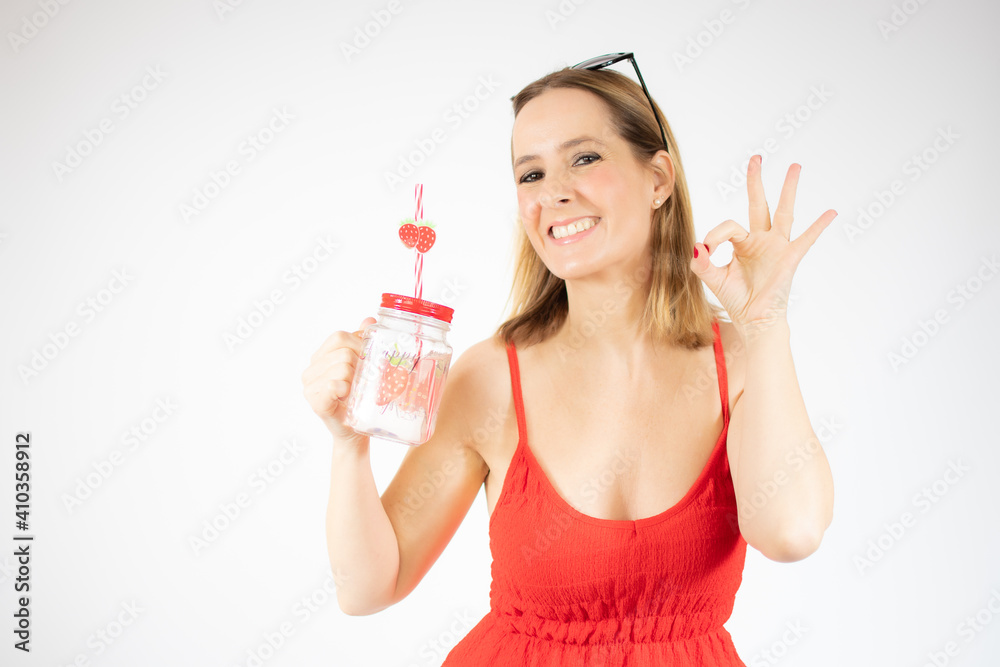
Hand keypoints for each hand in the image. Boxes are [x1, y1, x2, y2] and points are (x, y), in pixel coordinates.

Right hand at [302, 316, 377, 443]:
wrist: (355, 431)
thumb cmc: (358, 399)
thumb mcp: (362, 367)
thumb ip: (363, 342)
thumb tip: (370, 320)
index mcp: (320, 357)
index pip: (339, 337)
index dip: (359, 345)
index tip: (368, 360)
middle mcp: (311, 370)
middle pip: (343, 352)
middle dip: (360, 365)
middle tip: (364, 380)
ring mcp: (310, 387)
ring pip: (341, 367)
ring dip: (356, 380)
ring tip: (357, 391)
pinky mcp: (316, 402)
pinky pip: (332, 385)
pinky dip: (344, 389)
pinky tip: (347, 397)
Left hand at [690, 155, 836, 337]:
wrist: (753, 320)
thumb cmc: (737, 298)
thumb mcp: (713, 278)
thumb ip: (702, 262)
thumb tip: (696, 246)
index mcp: (743, 243)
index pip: (729, 226)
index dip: (716, 234)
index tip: (707, 248)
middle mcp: (761, 240)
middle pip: (759, 204)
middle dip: (756, 181)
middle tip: (756, 158)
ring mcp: (777, 247)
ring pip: (784, 212)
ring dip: (788, 189)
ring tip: (795, 166)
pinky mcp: (789, 258)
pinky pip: (806, 239)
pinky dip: (818, 226)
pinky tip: (831, 212)